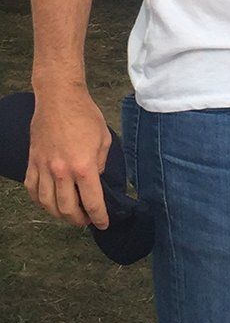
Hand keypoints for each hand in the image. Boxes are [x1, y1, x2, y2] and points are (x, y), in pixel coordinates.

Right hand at [25, 88, 111, 229]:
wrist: (59, 98)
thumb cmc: (85, 115)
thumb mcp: (104, 139)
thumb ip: (100, 163)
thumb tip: (96, 179)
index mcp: (84, 166)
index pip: (92, 202)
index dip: (99, 217)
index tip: (103, 224)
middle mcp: (62, 172)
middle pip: (67, 209)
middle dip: (79, 220)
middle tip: (86, 219)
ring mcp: (44, 168)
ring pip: (48, 204)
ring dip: (59, 215)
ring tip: (69, 214)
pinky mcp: (32, 162)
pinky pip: (32, 190)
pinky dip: (40, 201)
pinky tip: (48, 201)